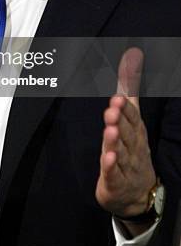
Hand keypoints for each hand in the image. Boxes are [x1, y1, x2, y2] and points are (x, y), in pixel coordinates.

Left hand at [96, 48, 155, 222]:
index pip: (132, 117)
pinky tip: (108, 159)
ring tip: (110, 130)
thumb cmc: (132, 147)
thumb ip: (129, 84)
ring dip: (115, 141)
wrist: (138, 193)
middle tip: (112, 109)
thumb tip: (133, 52)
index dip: (125, 108)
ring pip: (120, 152)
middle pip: (127, 133)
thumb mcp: (131, 114)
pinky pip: (114, 174)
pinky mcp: (115, 182)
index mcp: (136, 130)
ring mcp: (126, 165)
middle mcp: (133, 146)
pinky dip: (111, 166)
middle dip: (121, 120)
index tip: (118, 97)